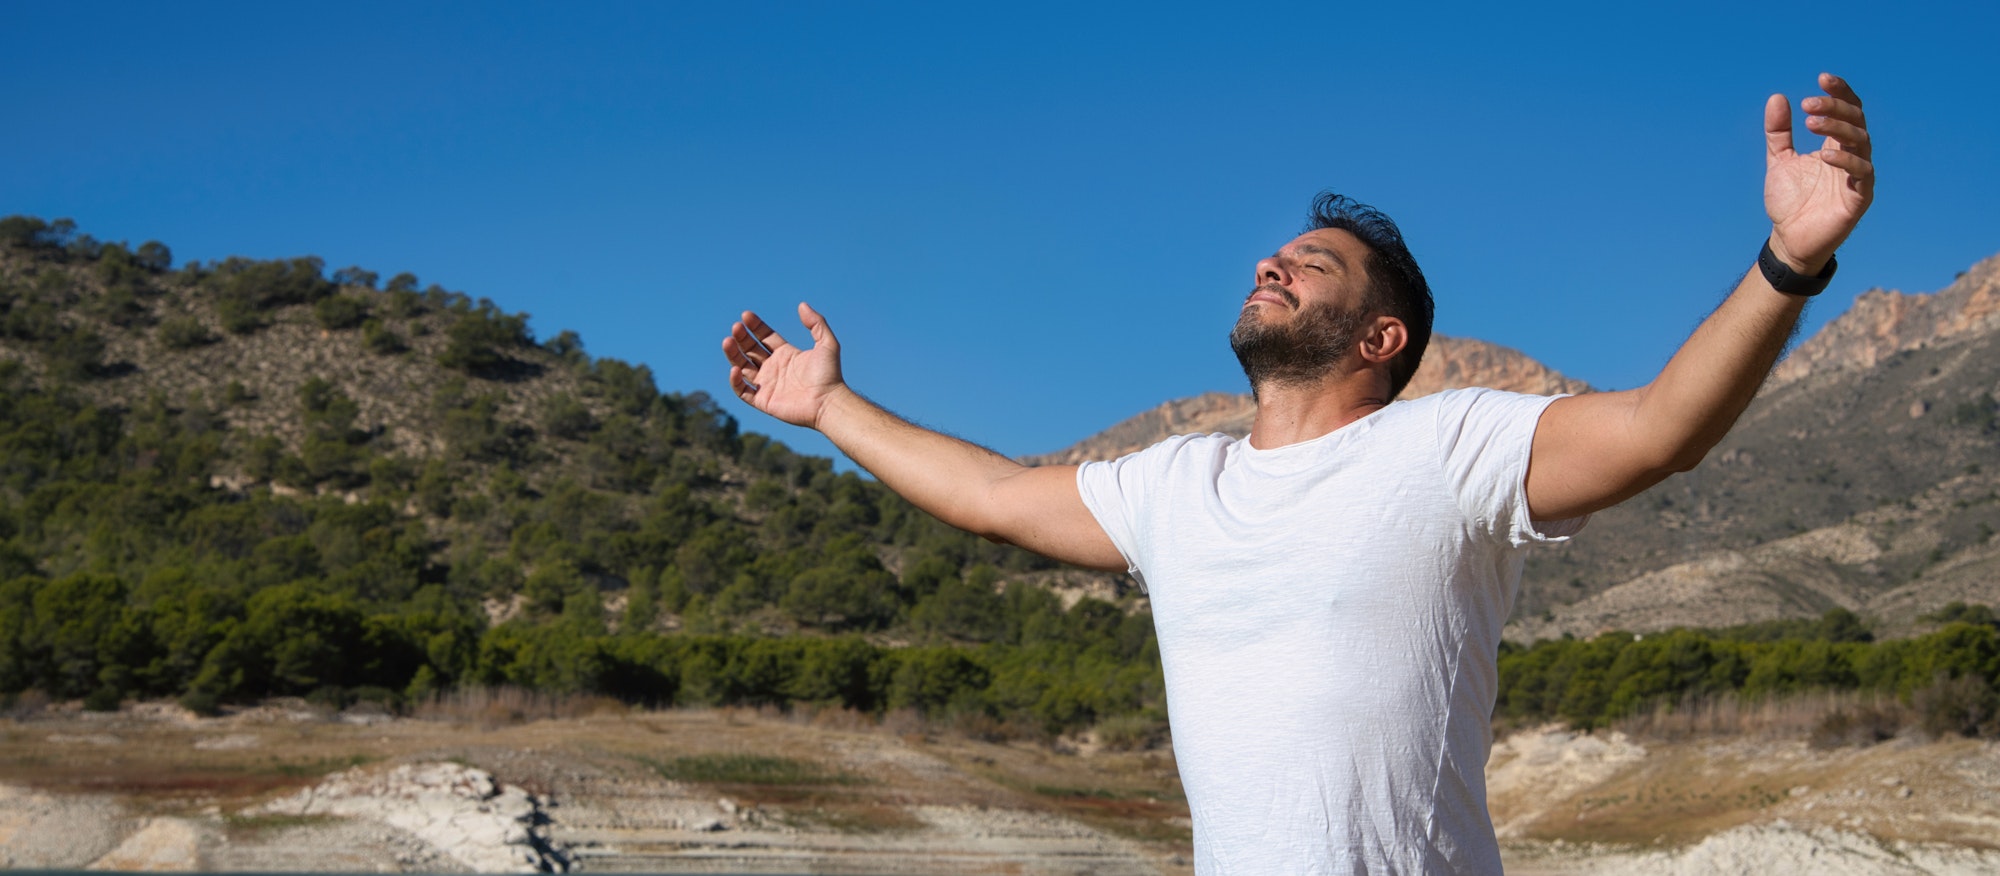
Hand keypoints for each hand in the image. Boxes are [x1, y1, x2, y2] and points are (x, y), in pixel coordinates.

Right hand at [722, 302, 845, 428]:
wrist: (828, 402)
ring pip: (742, 367)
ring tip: (728, 341)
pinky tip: (736, 368)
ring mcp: (767, 385)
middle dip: (741, 338)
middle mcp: (774, 368)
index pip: (764, 337)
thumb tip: (802, 305)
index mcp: (786, 354)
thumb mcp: (827, 343)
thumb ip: (817, 323)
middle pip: (750, 350)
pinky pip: (743, 391)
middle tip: (736, 327)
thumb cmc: (829, 375)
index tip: (746, 316)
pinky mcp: (763, 401)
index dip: (755, 326)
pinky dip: (736, 381)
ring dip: (733, 354)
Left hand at [1764, 72, 1873, 272]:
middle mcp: (1851, 156)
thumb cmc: (1790, 200)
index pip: (1848, 111)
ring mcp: (1858, 176)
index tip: (1822, 79)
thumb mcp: (1779, 160)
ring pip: (1860, 143)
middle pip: (1855, 122)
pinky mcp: (1860, 197)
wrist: (1789, 238)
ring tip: (1811, 123)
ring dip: (1837, 129)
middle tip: (1809, 104)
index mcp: (1835, 145)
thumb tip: (1777, 97)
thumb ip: (1778, 132)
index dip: (1840, 93)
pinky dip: (1847, 161)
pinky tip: (1825, 155)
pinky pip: (1862, 174)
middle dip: (1834, 108)